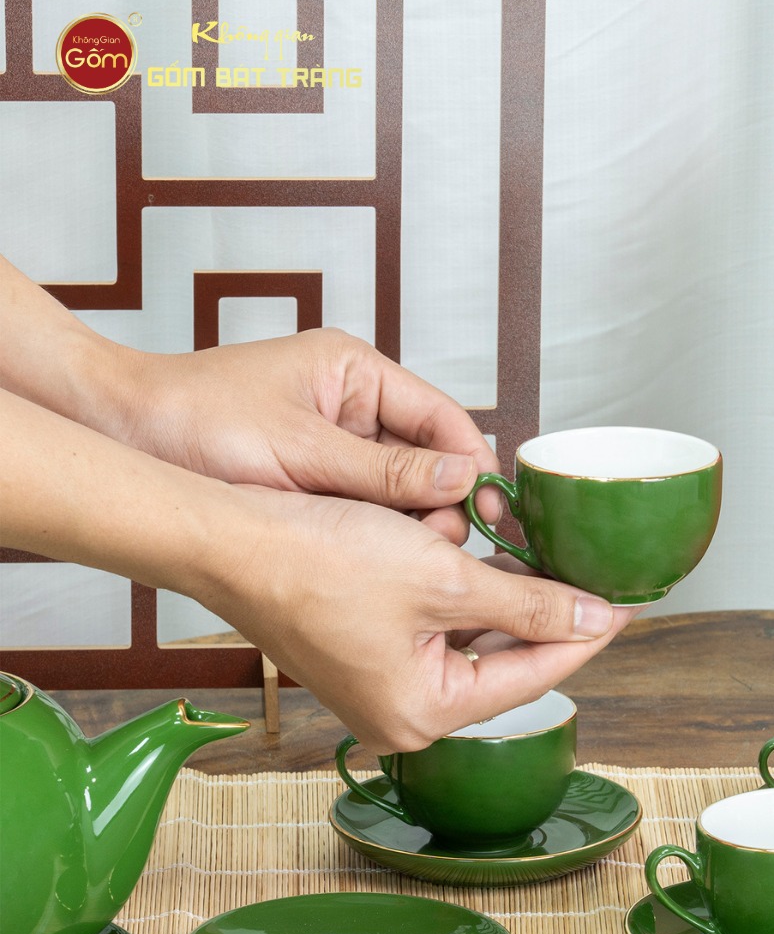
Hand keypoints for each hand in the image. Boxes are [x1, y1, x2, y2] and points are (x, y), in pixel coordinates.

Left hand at [125, 329, 498, 541]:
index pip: (444, 418)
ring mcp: (336, 443)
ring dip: (410, 523)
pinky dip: (376, 531)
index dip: (472, 465)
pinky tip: (380, 560)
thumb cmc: (194, 420)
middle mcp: (356, 405)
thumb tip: (460, 481)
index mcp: (358, 373)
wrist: (120, 436)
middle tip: (446, 547)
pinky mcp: (317, 478)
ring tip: (412, 560)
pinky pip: (366, 506)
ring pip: (401, 488)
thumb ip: (382, 471)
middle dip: (443, 502)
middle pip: (429, 458)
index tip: (492, 511)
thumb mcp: (298, 450)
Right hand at [207, 486, 635, 752]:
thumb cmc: (322, 562)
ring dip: (504, 593)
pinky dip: (464, 589)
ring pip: (471, 637)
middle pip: (503, 660)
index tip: (627, 605)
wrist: (233, 537)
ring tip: (544, 553)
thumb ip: (527, 603)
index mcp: (424, 713)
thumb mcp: (445, 580)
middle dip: (544, 608)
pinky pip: (436, 624)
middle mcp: (403, 711)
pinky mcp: (366, 649)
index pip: (533, 675)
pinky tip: (488, 553)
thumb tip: (597, 618)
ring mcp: (381, 683)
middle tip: (592, 573)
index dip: (586, 634)